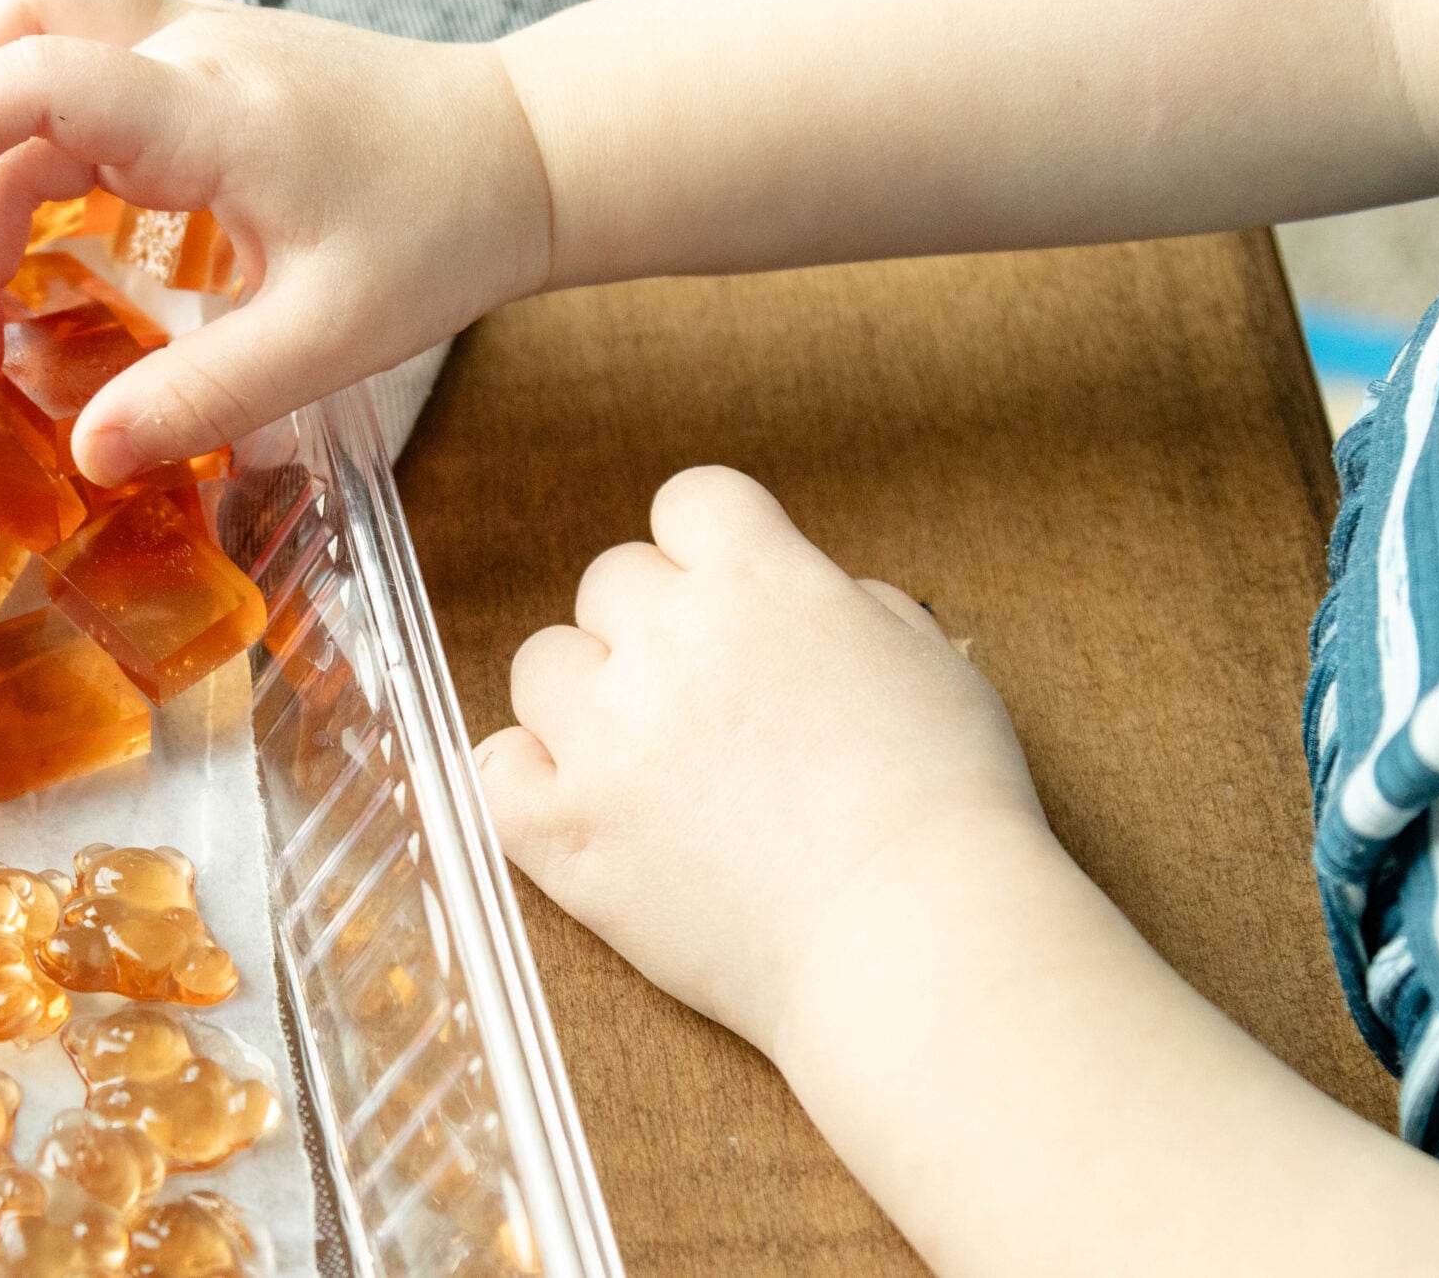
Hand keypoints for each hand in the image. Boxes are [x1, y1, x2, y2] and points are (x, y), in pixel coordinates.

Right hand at [0, 0, 551, 485]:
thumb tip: (84, 454)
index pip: (39, 80)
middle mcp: (188, 46)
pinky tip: (34, 192)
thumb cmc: (441, 230)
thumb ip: (204, 398)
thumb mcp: (332, 339)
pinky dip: (23, 104)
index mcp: (214, 110)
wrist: (522, 148)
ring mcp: (191, 31)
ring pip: (30, 26)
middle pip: (11, 78)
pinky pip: (74, 39)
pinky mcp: (197, 45)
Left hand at [473, 465, 1046, 1053]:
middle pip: (610, 583)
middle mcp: (667, 640)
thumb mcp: (928, 660)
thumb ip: (848, 606)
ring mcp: (605, 736)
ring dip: (584, 701)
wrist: (913, 938)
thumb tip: (804, 598)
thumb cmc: (946, 809)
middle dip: (652, 630)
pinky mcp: (565, 829)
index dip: (708, 549)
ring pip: (541, 666)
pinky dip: (523, 784)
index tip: (728, 599)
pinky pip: (492, 772)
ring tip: (647, 763)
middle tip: (708, 706)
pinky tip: (575, 807)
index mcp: (760, 583)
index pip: (690, 501)